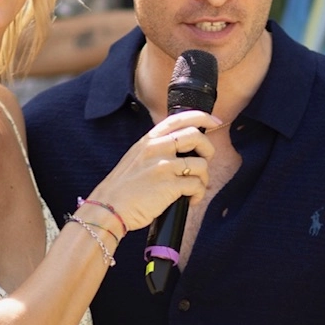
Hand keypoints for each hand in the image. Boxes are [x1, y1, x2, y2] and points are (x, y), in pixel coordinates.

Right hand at [84, 109, 216, 231]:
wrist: (108, 208)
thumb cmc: (123, 187)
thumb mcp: (137, 157)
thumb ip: (156, 148)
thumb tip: (182, 146)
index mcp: (150, 140)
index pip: (181, 118)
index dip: (203, 116)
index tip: (215, 122)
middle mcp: (157, 148)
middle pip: (197, 136)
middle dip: (208, 149)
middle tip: (204, 162)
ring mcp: (164, 166)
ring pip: (201, 164)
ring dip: (204, 178)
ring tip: (194, 189)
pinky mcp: (169, 185)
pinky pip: (197, 185)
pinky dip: (198, 195)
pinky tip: (190, 200)